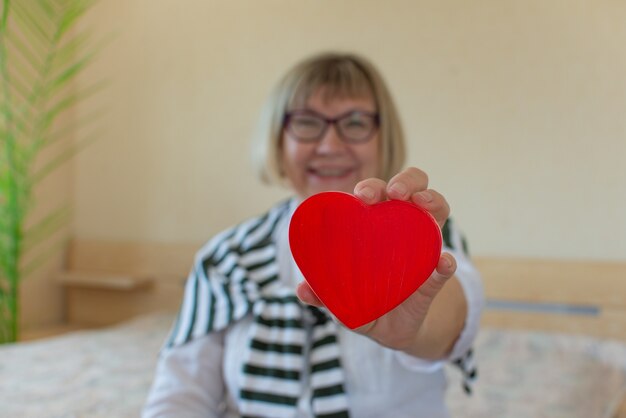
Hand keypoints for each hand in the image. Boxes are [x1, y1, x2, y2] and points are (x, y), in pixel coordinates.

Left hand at [296, 167, 466, 358]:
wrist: (390, 331)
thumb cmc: (362, 300)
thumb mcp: (341, 299)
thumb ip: (323, 294)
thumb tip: (303, 290)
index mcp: (376, 225)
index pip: (378, 194)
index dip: (372, 187)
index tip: (362, 195)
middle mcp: (404, 226)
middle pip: (412, 189)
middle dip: (407, 181)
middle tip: (396, 192)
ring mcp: (425, 246)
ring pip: (438, 209)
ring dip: (432, 200)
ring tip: (423, 205)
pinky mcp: (437, 277)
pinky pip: (446, 265)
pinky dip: (446, 262)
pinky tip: (443, 263)